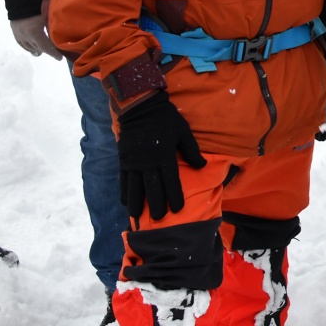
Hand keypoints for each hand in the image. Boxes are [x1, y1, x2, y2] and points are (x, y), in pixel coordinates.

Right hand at [9, 14, 64, 59]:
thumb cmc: (36, 4)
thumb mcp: (47, 16)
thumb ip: (53, 25)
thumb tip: (64, 33)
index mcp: (34, 32)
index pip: (45, 47)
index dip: (53, 53)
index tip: (60, 58)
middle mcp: (26, 36)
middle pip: (38, 47)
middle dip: (47, 51)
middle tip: (54, 52)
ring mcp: (19, 35)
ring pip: (29, 47)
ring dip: (37, 50)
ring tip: (42, 52)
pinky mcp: (15, 32)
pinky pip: (21, 44)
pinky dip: (28, 47)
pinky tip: (32, 50)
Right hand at [117, 91, 206, 220]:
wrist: (140, 106)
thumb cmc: (166, 118)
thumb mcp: (183, 131)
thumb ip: (192, 150)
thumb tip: (202, 166)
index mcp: (165, 155)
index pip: (171, 180)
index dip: (175, 196)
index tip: (178, 209)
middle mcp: (148, 161)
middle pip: (152, 187)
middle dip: (156, 204)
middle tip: (159, 219)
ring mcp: (134, 161)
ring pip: (135, 187)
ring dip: (136, 203)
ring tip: (136, 217)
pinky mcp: (123, 159)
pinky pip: (124, 179)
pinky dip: (124, 192)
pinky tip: (124, 202)